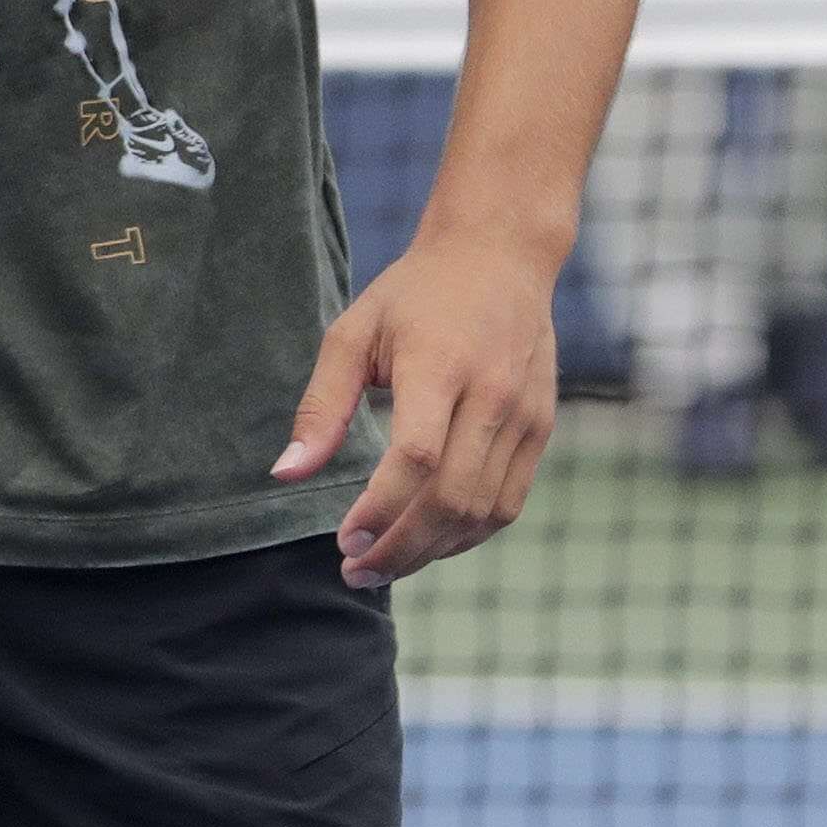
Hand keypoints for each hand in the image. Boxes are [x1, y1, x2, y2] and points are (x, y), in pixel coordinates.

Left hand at [271, 229, 562, 587]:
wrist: (500, 254)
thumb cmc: (415, 295)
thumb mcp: (354, 333)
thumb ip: (321, 406)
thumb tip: (285, 474)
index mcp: (440, 364)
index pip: (416, 458)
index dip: (379, 511)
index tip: (343, 542)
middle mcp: (491, 393)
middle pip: (452, 498)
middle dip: (400, 548)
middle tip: (354, 571)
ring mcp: (524, 414)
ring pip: (483, 512)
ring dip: (431, 551)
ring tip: (384, 564)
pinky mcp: (540, 428)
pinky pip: (507, 503)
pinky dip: (467, 535)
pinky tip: (428, 542)